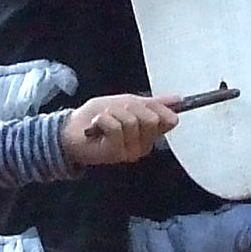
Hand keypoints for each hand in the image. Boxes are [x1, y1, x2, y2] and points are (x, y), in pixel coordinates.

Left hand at [63, 93, 180, 166]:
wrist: (72, 129)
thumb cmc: (98, 116)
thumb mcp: (128, 103)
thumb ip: (153, 103)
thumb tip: (178, 99)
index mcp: (150, 134)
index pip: (169, 120)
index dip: (157, 107)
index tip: (143, 104)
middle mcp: (143, 145)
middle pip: (152, 118)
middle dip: (132, 108)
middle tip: (118, 112)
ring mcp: (130, 151)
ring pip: (132, 121)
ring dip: (114, 113)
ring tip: (104, 119)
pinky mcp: (115, 153)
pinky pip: (116, 127)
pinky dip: (103, 119)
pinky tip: (97, 126)